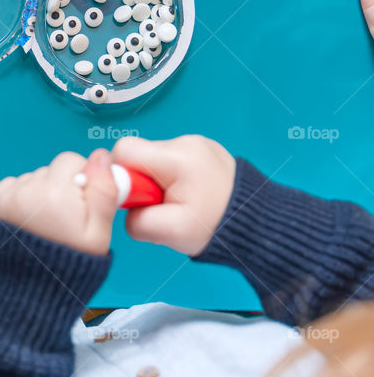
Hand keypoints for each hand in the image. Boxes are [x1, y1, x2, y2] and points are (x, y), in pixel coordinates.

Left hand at [0, 149, 117, 254]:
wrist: (30, 289)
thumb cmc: (69, 264)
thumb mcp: (98, 233)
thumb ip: (103, 191)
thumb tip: (101, 155)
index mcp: (55, 193)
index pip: (71, 160)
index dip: (82, 179)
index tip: (82, 203)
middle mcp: (27, 190)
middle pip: (51, 170)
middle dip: (62, 187)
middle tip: (64, 218)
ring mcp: (7, 196)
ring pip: (33, 179)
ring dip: (41, 193)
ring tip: (46, 224)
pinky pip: (13, 186)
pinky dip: (22, 197)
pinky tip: (30, 221)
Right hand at [112, 135, 235, 255]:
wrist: (256, 222)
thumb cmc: (217, 226)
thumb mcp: (171, 233)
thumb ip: (137, 221)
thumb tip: (124, 209)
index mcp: (177, 158)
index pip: (124, 150)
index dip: (121, 175)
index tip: (139, 197)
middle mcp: (185, 142)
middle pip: (138, 154)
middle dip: (141, 181)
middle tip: (161, 204)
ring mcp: (195, 142)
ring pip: (153, 158)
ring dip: (156, 180)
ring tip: (178, 201)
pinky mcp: (199, 149)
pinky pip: (169, 159)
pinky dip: (170, 177)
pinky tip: (187, 193)